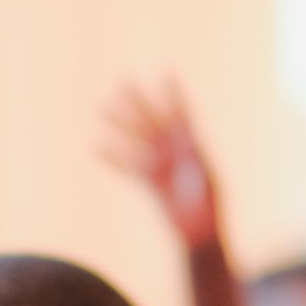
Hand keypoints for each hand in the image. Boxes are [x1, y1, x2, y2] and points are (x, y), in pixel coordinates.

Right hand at [99, 81, 222, 251]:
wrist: (200, 232)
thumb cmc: (209, 207)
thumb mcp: (205, 179)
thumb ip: (193, 158)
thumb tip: (187, 144)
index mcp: (192, 146)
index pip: (181, 114)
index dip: (174, 95)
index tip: (166, 73)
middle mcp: (174, 151)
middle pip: (153, 120)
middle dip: (138, 102)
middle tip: (122, 82)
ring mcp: (161, 165)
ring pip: (136, 138)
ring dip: (121, 123)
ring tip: (103, 106)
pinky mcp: (149, 182)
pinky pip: (127, 166)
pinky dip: (112, 157)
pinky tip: (96, 146)